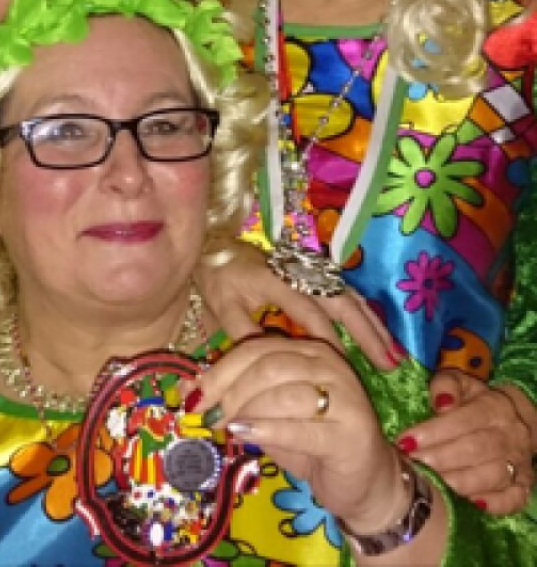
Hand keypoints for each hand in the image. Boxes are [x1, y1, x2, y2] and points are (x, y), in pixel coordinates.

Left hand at [189, 334, 401, 529]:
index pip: (258, 349)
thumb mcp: (271, 418)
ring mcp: (345, 396)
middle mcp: (330, 366)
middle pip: (267, 365)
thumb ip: (240, 401)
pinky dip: (267, 428)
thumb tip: (192, 390)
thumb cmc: (314, 447)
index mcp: (310, 352)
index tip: (194, 393)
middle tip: (206, 413)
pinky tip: (244, 434)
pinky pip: (301, 426)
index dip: (221, 369)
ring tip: (225, 425)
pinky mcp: (352, 432)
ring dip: (245, 408)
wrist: (367, 486)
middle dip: (229, 388)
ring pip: (283, 391)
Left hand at [196, 240, 396, 367]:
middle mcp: (301, 274)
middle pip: (342, 301)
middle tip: (389, 363)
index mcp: (276, 280)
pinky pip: (346, 295)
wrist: (217, 247)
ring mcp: (311, 273)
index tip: (342, 364)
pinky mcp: (315, 275)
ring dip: (373, 325)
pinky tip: (380, 337)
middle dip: (367, 332)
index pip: (308, 311)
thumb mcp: (223, 304)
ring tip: (394, 355)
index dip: (326, 336)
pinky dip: (366, 316)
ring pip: (350, 298)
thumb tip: (267, 360)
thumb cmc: (220, 279)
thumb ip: (241, 330)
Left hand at [398, 371, 534, 513]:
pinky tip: (470, 502)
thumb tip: (440, 403)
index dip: (432, 433)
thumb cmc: (475, 400)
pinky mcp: (523, 484)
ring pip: (492, 476)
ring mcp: (519, 463)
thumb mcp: (460, 381)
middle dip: (440, 459)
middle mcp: (510, 436)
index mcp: (492, 408)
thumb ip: (446, 385)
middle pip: (475, 450)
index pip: (462, 421)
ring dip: (459, 482)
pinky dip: (494, 503)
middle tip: (412, 464)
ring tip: (431, 483)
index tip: (405, 441)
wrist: (517, 418)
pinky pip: (513, 499)